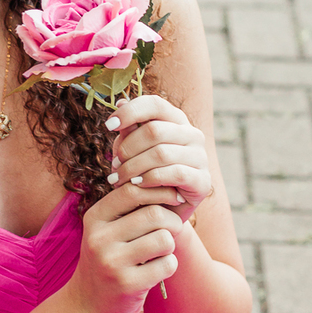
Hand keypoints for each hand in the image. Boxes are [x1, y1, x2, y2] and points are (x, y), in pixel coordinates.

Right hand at [66, 183, 184, 312]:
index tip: (173, 199)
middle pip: (153, 214)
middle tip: (171, 229)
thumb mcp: (107, 230)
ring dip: (169, 245)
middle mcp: (99, 238)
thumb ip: (129, 208)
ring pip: (164, 239)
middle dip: (172, 220)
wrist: (87, 304)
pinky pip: (167, 264)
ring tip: (159, 252)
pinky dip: (169, 266)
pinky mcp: (127, 284)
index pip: (132, 189)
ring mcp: (112, 262)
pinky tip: (155, 271)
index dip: (159, 190)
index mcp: (94, 218)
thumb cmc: (107, 260)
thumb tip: (167, 183)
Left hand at [105, 94, 212, 222]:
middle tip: (114, 165)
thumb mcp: (133, 151)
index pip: (155, 104)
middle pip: (154, 130)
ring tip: (118, 179)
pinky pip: (174, 173)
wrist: (163, 211)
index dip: (130, 111)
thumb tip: (120, 101)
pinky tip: (137, 185)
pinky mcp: (203, 180)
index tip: (108, 125)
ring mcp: (201, 157)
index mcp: (176, 120)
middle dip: (128, 149)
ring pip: (161, 153)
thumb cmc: (146, 176)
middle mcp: (192, 134)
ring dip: (134, 167)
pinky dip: (150, 179)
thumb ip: (129, 130)